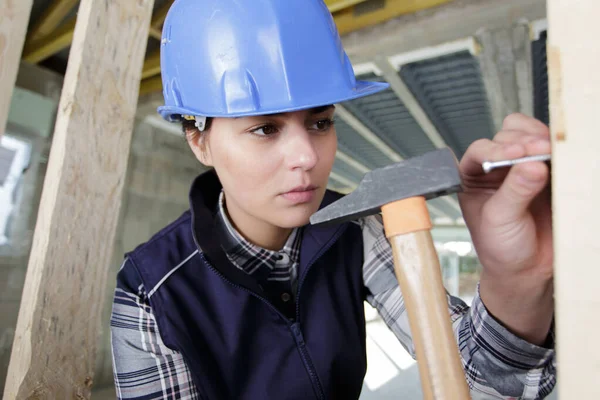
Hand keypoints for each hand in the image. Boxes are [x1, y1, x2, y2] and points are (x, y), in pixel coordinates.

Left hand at [458, 113, 552, 343]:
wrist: (527, 270)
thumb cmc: (502, 248)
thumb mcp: (501, 220)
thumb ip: (514, 192)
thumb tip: (530, 165)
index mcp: (474, 177)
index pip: (481, 150)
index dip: (497, 148)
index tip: (516, 153)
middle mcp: (496, 168)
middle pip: (507, 136)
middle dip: (522, 140)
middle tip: (539, 151)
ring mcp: (523, 167)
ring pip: (529, 136)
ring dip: (540, 138)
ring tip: (550, 151)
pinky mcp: (547, 173)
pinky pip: (553, 152)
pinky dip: (558, 149)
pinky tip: (562, 155)